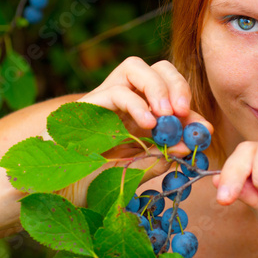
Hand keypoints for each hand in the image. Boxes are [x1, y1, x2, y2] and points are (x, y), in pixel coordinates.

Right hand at [57, 57, 212, 205]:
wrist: (54, 190)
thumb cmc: (92, 181)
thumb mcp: (135, 171)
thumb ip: (159, 158)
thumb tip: (188, 145)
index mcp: (139, 113)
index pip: (170, 93)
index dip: (189, 106)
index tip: (204, 129)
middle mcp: (125, 100)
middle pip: (157, 68)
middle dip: (177, 84)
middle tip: (183, 111)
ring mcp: (105, 98)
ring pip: (134, 66)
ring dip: (157, 87)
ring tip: (167, 114)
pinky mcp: (87, 104)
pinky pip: (116, 90)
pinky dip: (136, 104)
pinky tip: (148, 125)